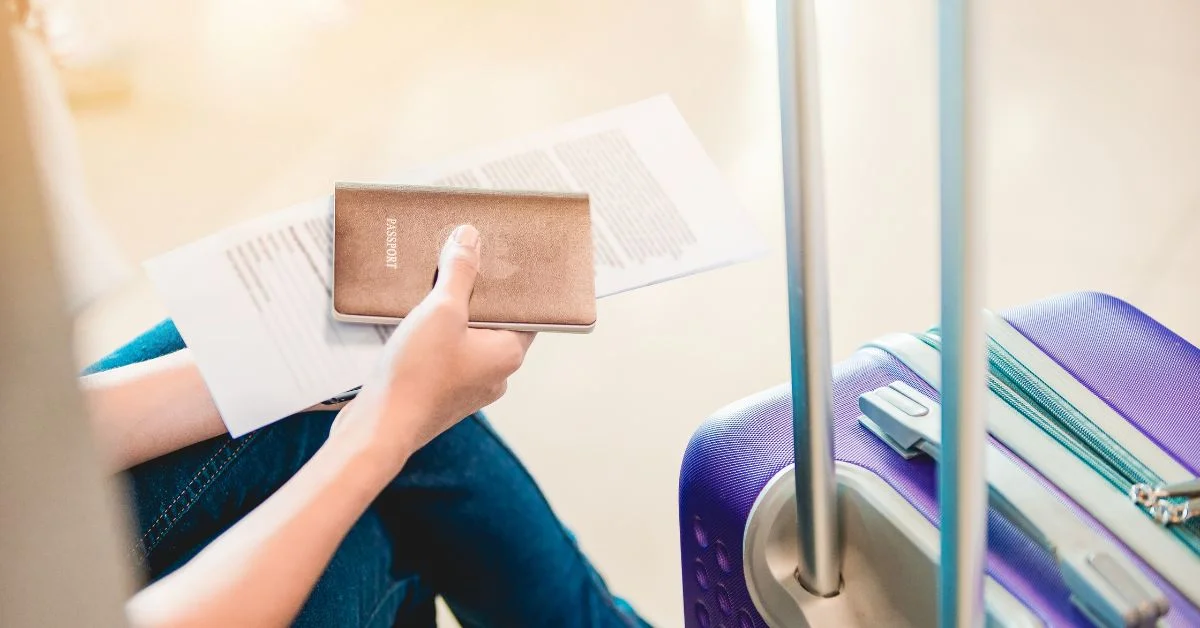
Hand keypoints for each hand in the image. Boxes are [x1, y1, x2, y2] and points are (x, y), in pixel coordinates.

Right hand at [330, 225, 534, 469]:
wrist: (378, 428)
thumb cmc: (418, 374)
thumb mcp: (441, 310)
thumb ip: (459, 272)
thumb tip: (470, 239)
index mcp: (508, 354)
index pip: (526, 311)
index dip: (514, 284)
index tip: (501, 259)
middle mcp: (495, 373)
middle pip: (493, 322)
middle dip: (475, 294)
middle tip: (461, 262)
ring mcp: (468, 386)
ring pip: (466, 338)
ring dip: (451, 314)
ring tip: (432, 286)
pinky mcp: (440, 394)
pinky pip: (445, 355)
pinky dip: (434, 336)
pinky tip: (414, 319)